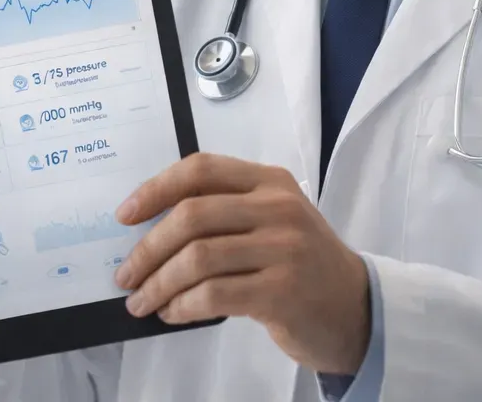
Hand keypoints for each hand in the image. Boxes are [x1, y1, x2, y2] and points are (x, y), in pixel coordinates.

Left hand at [113, 153, 371, 374]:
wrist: (356, 307)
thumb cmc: (302, 263)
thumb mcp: (272, 220)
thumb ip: (224, 211)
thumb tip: (150, 228)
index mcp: (269, 181)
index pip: (200, 169)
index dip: (155, 189)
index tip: (125, 215)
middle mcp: (278, 208)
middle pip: (191, 215)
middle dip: (148, 248)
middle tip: (125, 273)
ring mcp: (283, 249)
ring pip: (198, 258)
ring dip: (158, 283)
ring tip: (142, 301)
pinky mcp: (283, 291)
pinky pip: (214, 295)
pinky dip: (182, 305)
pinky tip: (172, 313)